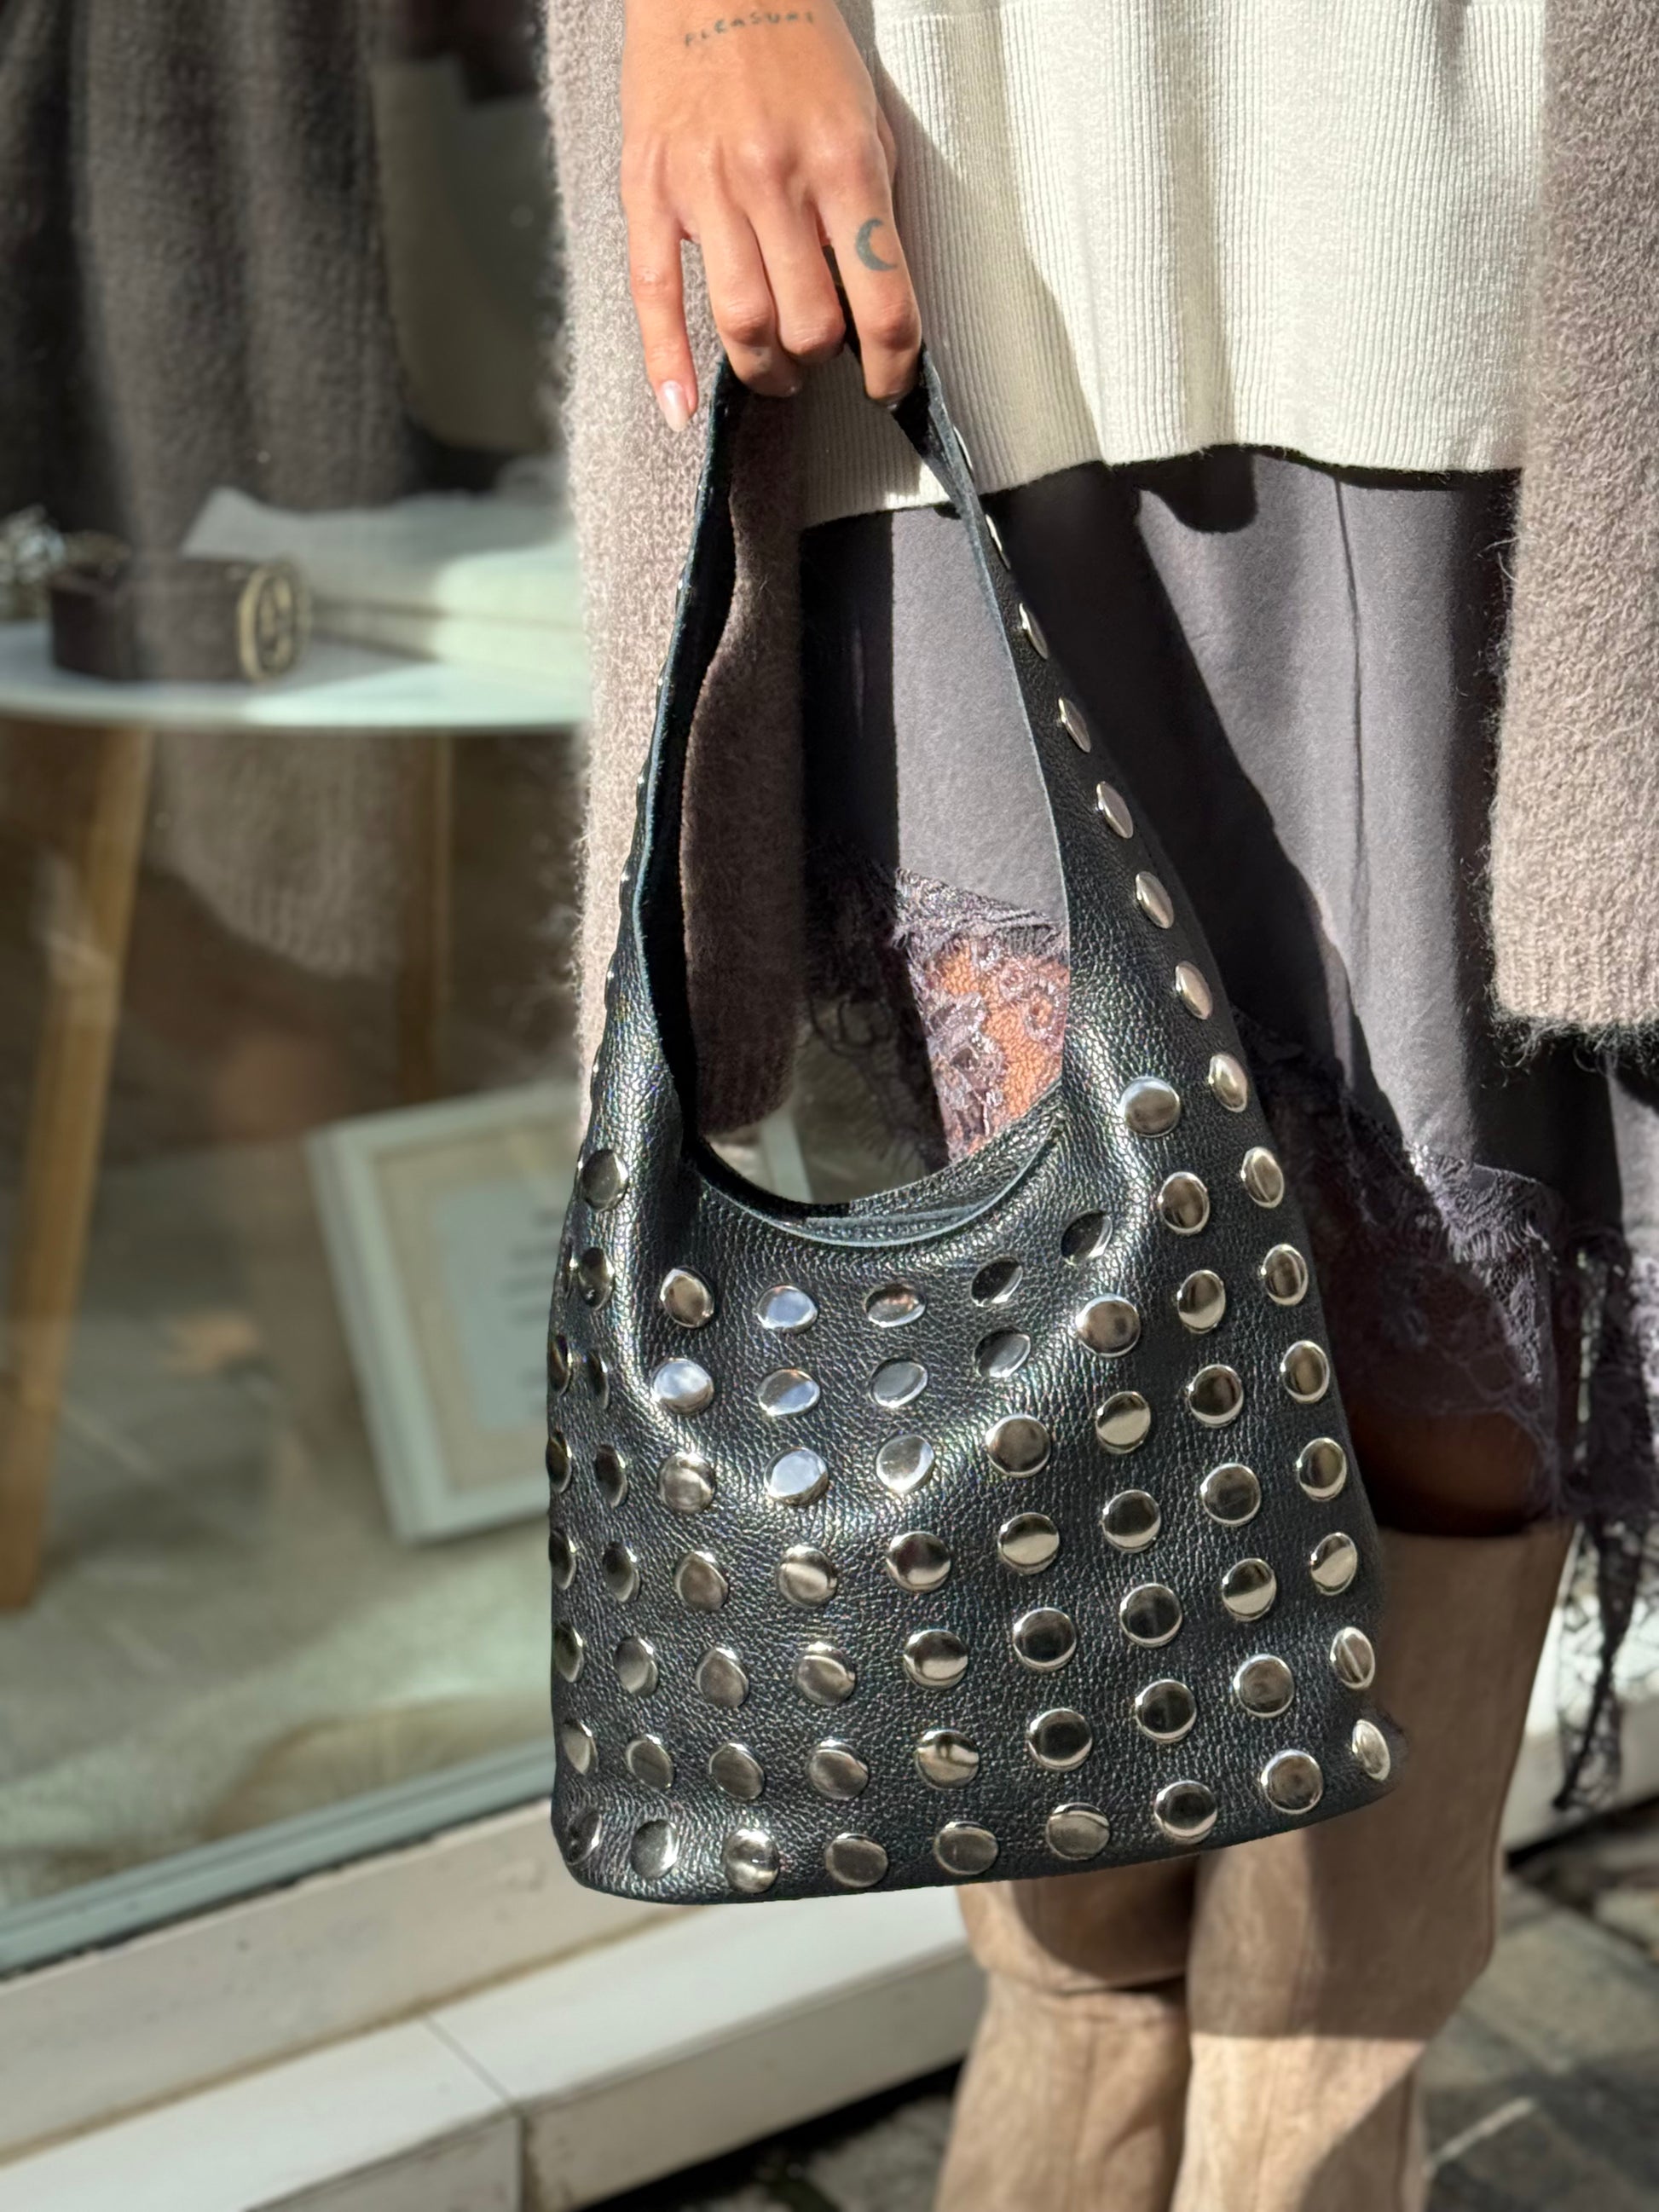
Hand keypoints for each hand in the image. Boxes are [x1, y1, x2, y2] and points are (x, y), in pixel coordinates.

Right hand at [620, 1, 921, 427]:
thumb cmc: (797, 48)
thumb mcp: (864, 119)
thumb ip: (870, 211)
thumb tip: (874, 303)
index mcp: (843, 163)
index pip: (884, 304)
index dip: (893, 366)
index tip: (889, 382)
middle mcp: (775, 179)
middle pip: (809, 328)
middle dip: (824, 362)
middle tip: (824, 357)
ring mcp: (706, 188)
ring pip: (742, 325)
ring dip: (767, 371)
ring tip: (778, 370)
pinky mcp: (649, 191)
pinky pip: (655, 297)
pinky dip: (667, 365)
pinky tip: (680, 409)